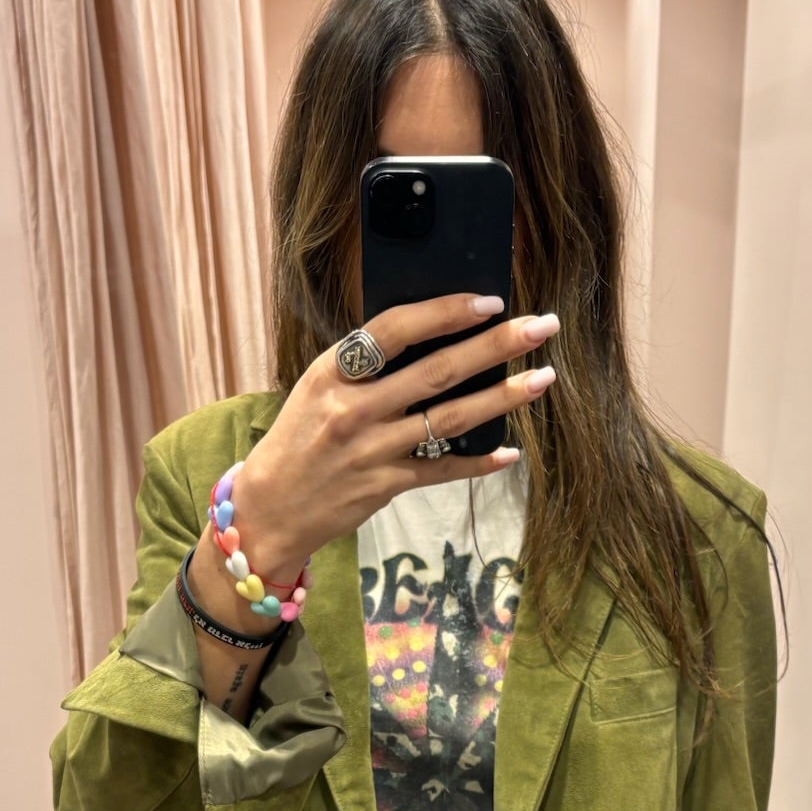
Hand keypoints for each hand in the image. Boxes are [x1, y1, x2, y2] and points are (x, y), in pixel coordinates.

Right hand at [231, 294, 559, 579]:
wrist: (268, 508)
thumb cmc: (298, 440)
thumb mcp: (318, 389)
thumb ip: (365, 366)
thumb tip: (432, 335)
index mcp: (334, 372)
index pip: (396, 329)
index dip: (446, 312)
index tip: (489, 301)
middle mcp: (354, 408)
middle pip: (438, 370)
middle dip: (496, 344)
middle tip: (541, 326)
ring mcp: (372, 449)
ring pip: (451, 418)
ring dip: (503, 397)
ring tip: (543, 378)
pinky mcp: (386, 485)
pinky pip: (443, 469)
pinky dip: (479, 461)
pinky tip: (511, 451)